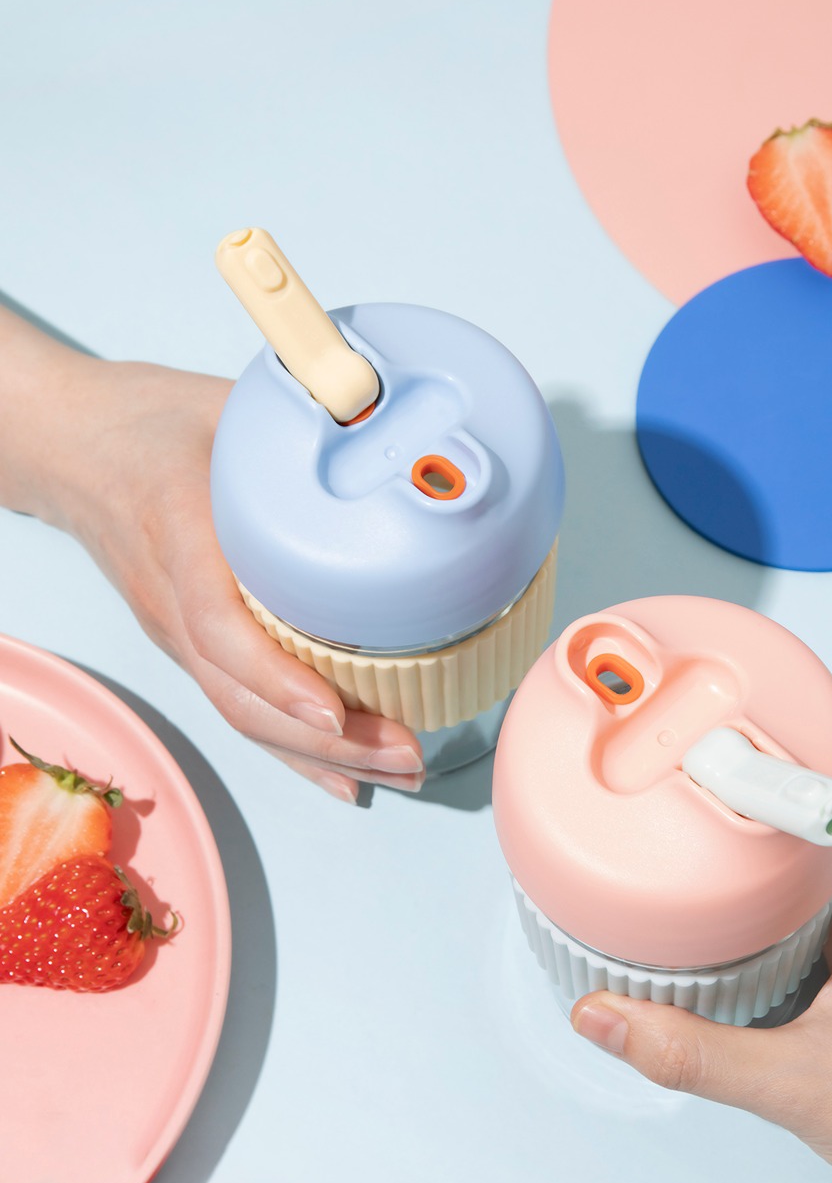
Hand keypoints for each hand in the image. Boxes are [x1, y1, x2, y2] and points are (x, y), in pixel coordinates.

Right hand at [0, 312, 422, 797]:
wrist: (73, 447)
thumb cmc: (150, 422)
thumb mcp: (225, 404)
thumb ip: (303, 415)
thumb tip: (393, 428)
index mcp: (180, 534)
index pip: (220, 627)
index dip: (277, 678)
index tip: (333, 710)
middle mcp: (174, 601)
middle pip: (241, 695)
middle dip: (327, 742)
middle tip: (407, 756)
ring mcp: (177, 633)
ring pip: (242, 714)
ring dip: (321, 757)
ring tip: (400, 774)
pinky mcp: (189, 646)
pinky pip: (240, 707)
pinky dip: (292, 750)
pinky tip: (344, 777)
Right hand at [571, 685, 831, 1182]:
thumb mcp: (797, 1089)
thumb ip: (688, 1051)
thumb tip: (603, 1016)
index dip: (793, 698)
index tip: (720, 695)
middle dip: (767, 733)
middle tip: (688, 738)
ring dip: (778, 787)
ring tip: (700, 788)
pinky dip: (790, 839)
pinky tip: (738, 866)